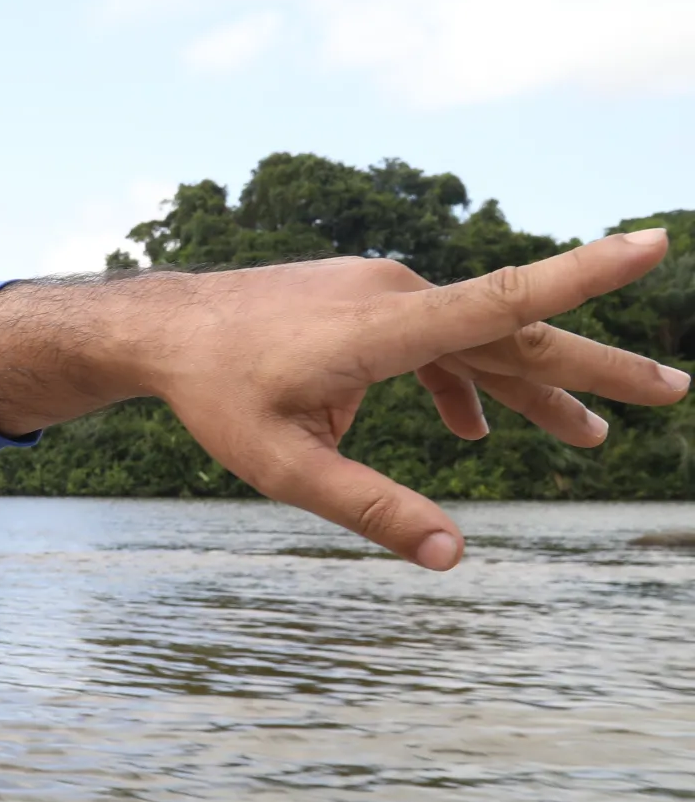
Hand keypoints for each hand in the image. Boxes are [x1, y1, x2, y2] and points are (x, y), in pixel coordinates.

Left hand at [0, 229, 687, 569]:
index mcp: (387, 328)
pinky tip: (472, 432)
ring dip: (527, 390)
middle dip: (591, 372)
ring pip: (476, 340)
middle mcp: (396, 296)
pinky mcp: (364, 301)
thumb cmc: (214, 398)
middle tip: (673, 394)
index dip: (584, 276)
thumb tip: (454, 558)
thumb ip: (370, 509)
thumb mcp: (283, 468)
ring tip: (586, 441)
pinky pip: (433, 340)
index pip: (505, 299)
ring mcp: (381, 292)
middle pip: (514, 332)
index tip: (652, 243)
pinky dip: (458, 384)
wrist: (159, 331)